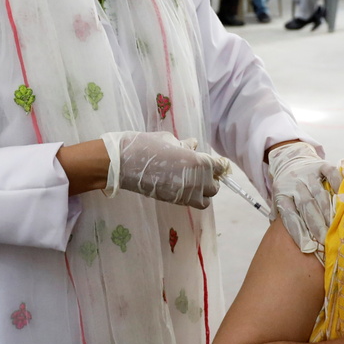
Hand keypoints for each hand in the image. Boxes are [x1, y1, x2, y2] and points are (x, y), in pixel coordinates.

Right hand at [102, 131, 226, 207]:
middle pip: (214, 186)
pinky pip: (192, 203)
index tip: (214, 161)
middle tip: (202, 171)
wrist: (123, 163)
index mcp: (198, 162)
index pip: (219, 167)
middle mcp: (196, 181)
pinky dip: (193, 198)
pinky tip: (184, 187)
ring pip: (206, 199)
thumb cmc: (147, 145)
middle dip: (211, 178)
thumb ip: (185, 145)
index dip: (218, 164)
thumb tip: (194, 145)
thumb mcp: (169, 140)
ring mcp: (185, 193)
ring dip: (204, 191)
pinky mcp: (174, 201)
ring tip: (194, 181)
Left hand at [268, 142, 341, 255]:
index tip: (307, 248)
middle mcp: (294, 184)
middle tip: (325, 239)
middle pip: (305, 206)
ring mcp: (308, 173)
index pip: (289, 215)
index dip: (298, 232)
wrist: (290, 160)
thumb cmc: (289, 189)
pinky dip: (337, 185)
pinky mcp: (320, 165)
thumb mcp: (280, 201)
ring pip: (318, 193)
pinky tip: (343, 198)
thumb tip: (287, 244)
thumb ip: (282, 219)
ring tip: (335, 225)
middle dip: (316, 224)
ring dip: (327, 210)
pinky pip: (330, 174)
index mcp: (282, 194)